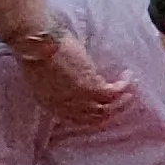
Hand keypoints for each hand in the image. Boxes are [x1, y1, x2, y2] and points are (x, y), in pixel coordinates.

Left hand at [13, 28, 129, 131]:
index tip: (104, 107)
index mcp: (51, 105)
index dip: (93, 116)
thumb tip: (66, 82)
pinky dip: (124, 85)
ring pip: (108, 109)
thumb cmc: (35, 52)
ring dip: (122, 100)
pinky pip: (115, 92)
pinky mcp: (93, 87)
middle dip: (111, 112)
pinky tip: (127, 76)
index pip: (76, 120)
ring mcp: (80, 99)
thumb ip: (54, 86)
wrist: (37, 45)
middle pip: (95, 119)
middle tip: (122, 102)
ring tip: (129, 91)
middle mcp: (67, 107)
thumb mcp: (40, 77)